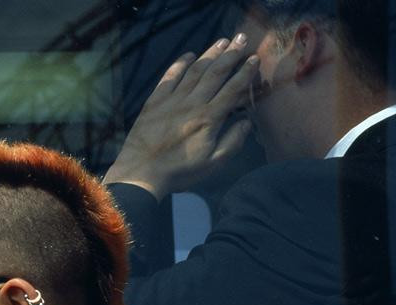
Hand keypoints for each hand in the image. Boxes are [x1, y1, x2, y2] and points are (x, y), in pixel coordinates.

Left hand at [103, 33, 258, 198]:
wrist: (141, 173)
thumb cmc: (179, 172)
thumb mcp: (212, 163)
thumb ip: (232, 141)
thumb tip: (246, 122)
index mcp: (209, 118)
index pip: (232, 89)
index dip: (245, 73)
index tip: (254, 59)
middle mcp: (192, 104)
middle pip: (215, 73)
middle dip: (231, 54)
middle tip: (242, 39)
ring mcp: (172, 100)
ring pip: (195, 71)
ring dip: (210, 54)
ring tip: (222, 41)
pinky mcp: (154, 102)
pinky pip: (169, 77)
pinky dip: (180, 64)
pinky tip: (189, 55)